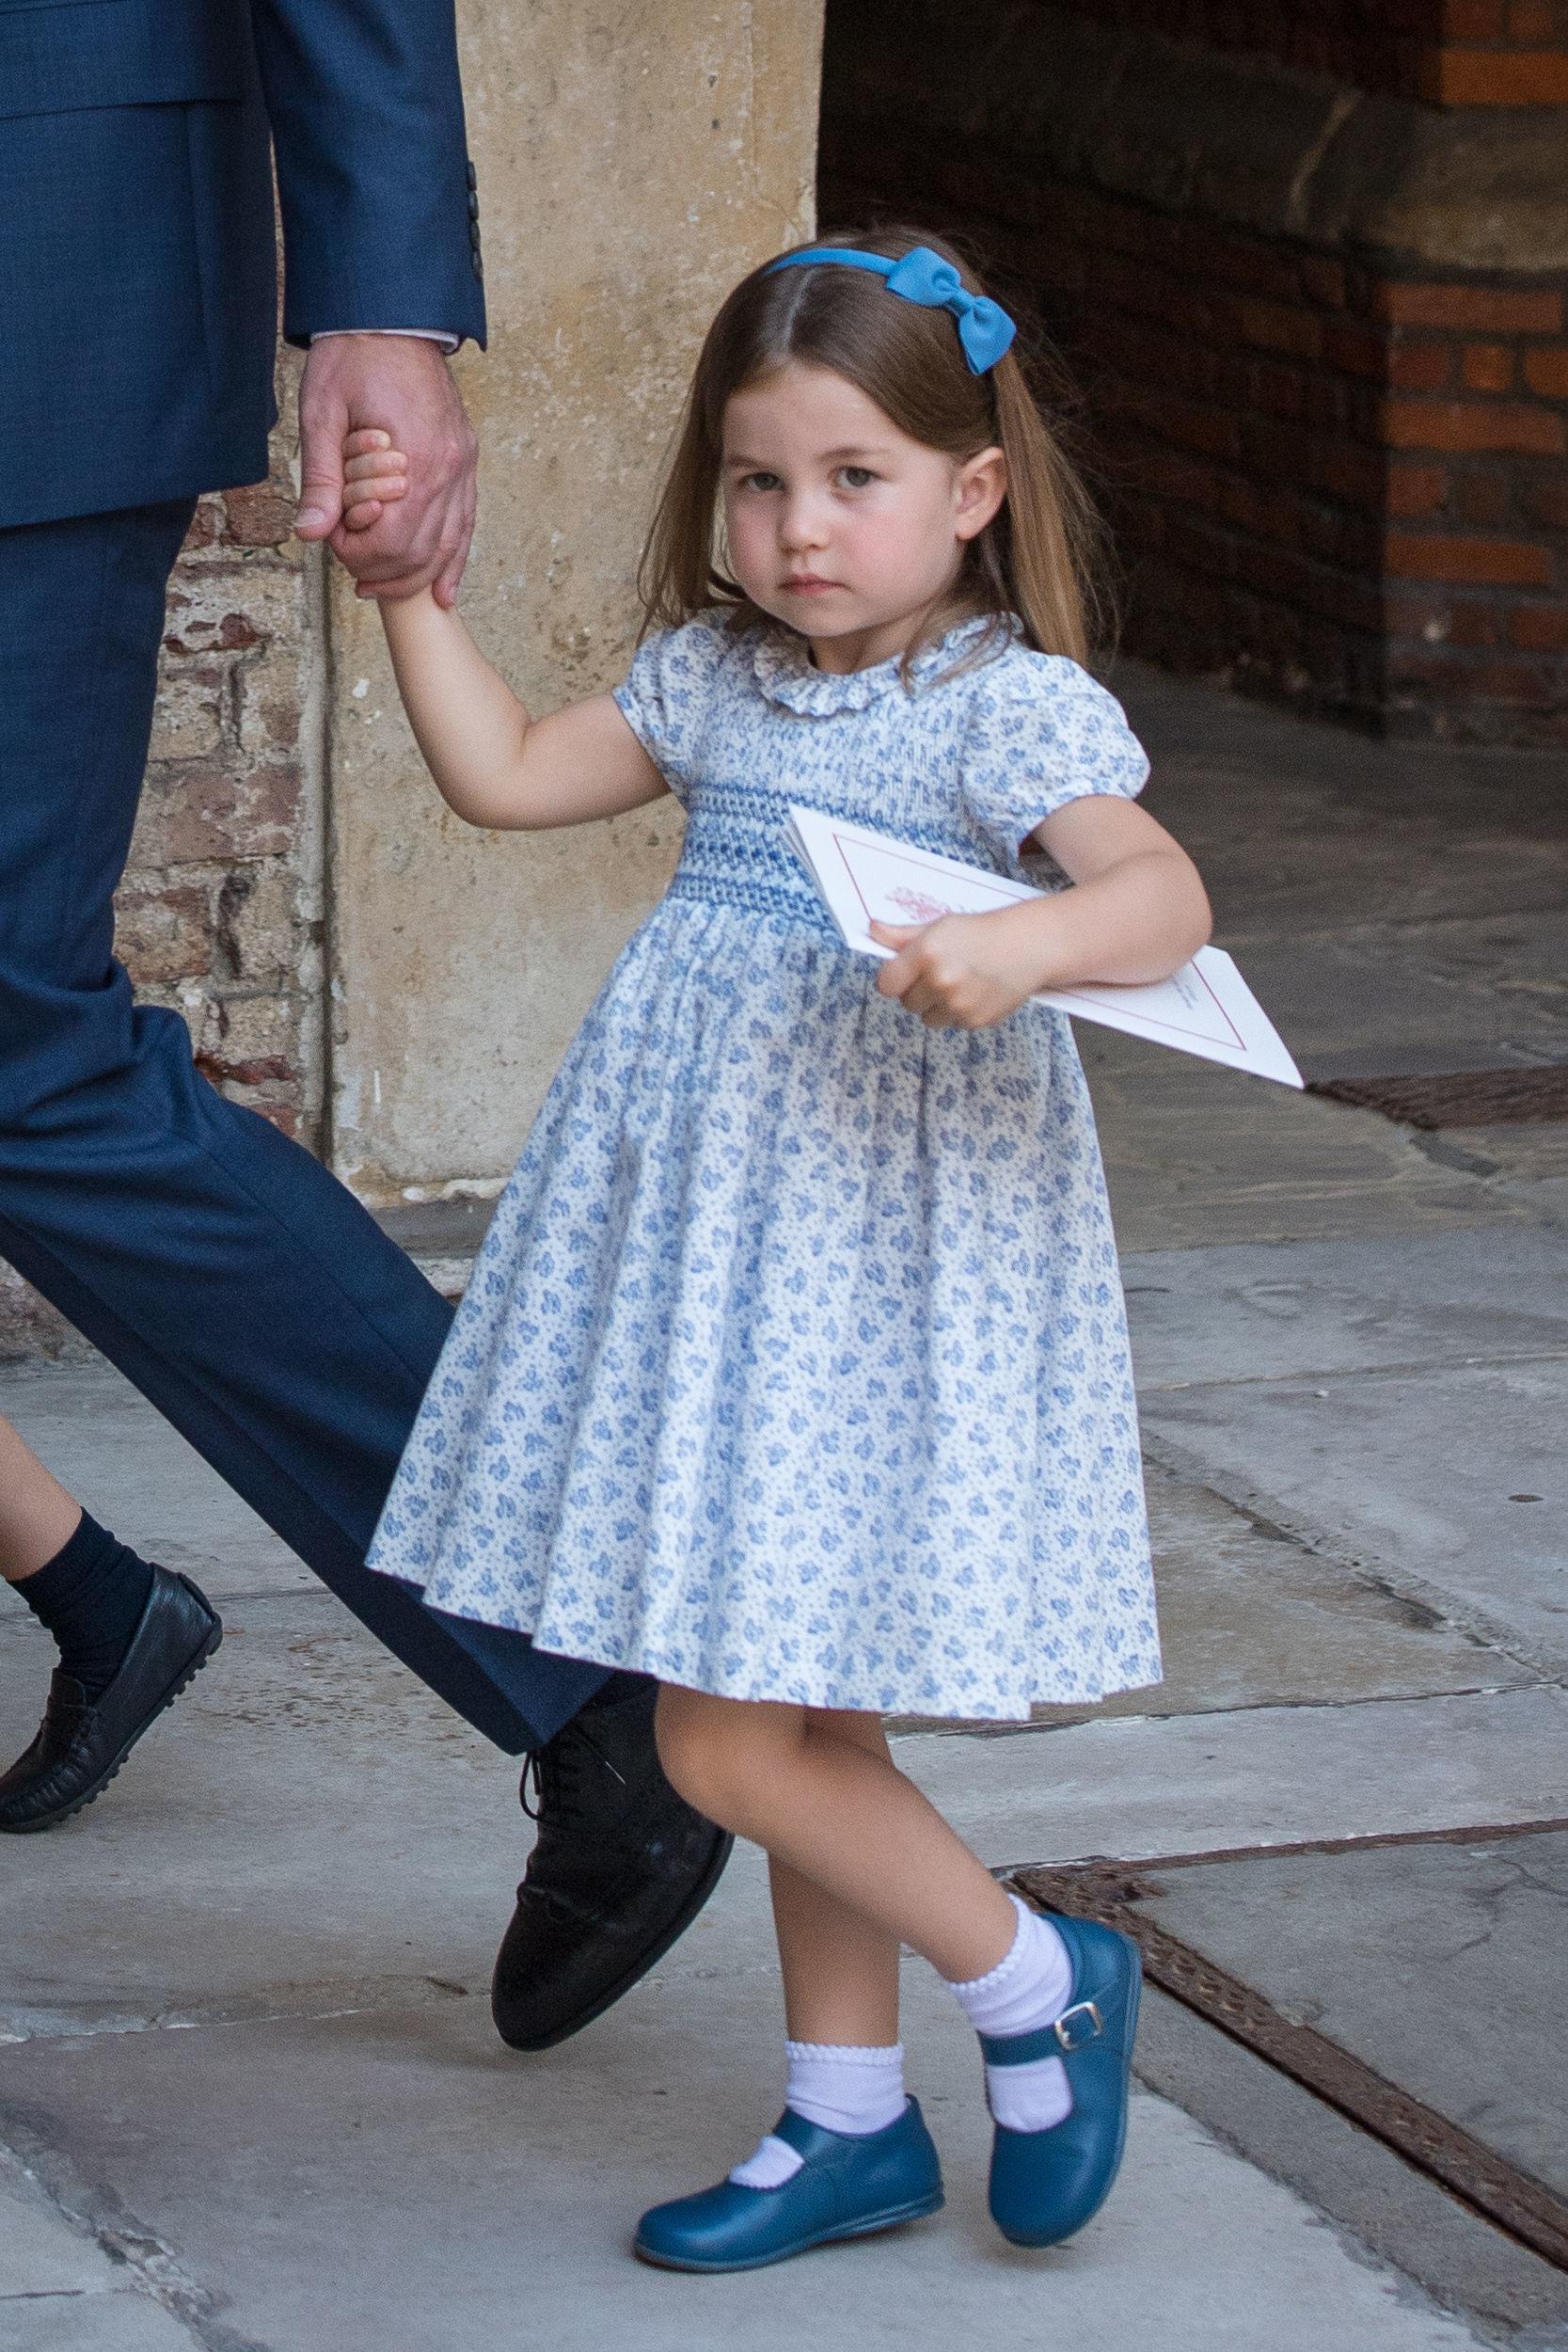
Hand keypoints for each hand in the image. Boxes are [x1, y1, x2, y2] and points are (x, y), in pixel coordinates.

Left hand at [295, 335, 477, 606]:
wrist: (392, 315)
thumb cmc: (353, 357)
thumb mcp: (323, 413)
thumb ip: (321, 478)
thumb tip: (310, 533)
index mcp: (415, 458)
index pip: (392, 540)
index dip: (358, 554)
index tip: (331, 541)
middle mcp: (448, 469)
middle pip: (421, 552)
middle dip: (383, 570)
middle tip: (350, 569)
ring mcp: (463, 467)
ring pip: (449, 546)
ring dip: (416, 576)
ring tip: (383, 589)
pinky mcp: (466, 461)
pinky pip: (466, 524)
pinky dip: (454, 561)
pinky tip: (443, 589)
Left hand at [869, 905, 1053, 1028]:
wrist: (1027, 946)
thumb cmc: (980, 932)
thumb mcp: (940, 927)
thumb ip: (902, 936)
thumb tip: (872, 930)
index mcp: (926, 953)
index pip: (886, 984)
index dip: (892, 980)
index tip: (902, 974)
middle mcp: (940, 981)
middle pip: (906, 1003)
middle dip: (917, 991)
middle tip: (939, 974)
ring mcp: (958, 1004)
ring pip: (927, 1018)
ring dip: (936, 1006)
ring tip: (958, 984)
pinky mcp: (974, 1021)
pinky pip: (952, 1024)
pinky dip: (959, 1013)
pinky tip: (975, 992)